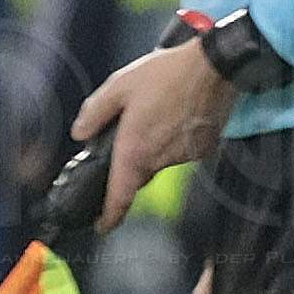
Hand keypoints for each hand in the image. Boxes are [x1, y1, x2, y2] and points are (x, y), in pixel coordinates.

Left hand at [71, 39, 234, 233]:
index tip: (102, 226)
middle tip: (135, 129)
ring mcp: (184, 157)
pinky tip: (180, 115)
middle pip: (139, 174)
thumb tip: (79, 133)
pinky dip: (177, 140)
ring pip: (161, 162)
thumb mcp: (120, 85)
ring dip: (156, 146)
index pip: (120, 195)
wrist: (214, 68)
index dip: (109, 216)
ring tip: (162, 111)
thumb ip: (95, 112)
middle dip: (132, 160)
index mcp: (135, 148)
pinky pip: (182, 153)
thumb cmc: (167, 74)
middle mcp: (160, 159)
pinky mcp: (203, 150)